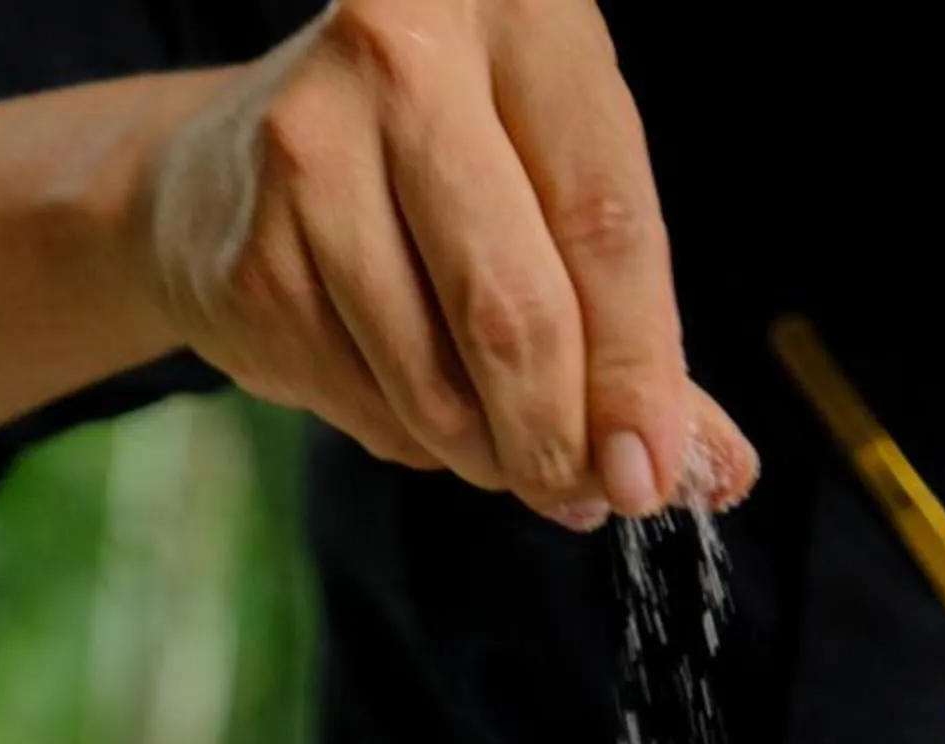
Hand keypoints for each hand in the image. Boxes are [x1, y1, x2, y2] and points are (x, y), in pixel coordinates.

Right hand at [140, 0, 758, 526]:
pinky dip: (415, 439)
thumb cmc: (440, 170)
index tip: (659, 472)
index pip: (604, 221)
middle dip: (562, 439)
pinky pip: (369, 407)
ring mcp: (307, 154)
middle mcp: (401, 55)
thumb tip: (712, 469)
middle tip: (585, 494)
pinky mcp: (253, 256)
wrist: (233, 162)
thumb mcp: (555, 189)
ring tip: (506, 445)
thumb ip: (637, 321)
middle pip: (513, 312)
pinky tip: (411, 393)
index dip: (639, 369)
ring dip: (490, 454)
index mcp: (515, 8)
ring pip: (438, 385)